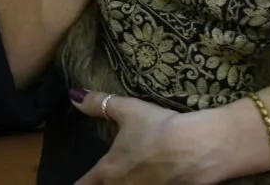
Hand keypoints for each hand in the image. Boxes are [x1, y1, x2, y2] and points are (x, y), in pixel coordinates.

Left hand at [70, 89, 220, 184]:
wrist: (195, 148)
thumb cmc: (158, 128)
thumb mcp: (128, 110)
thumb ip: (99, 104)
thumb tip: (74, 95)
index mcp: (108, 171)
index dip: (79, 183)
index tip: (77, 181)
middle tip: (103, 178)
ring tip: (128, 178)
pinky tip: (153, 181)